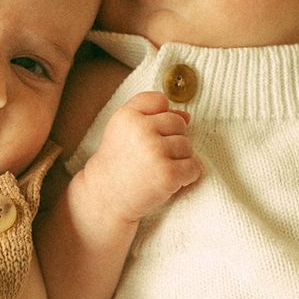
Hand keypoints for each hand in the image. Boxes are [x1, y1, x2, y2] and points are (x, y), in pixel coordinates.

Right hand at [78, 90, 201, 224]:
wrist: (104, 197)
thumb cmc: (118, 162)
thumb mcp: (124, 130)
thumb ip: (151, 115)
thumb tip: (187, 116)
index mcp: (128, 115)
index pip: (160, 100)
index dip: (159, 117)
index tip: (146, 134)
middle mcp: (141, 129)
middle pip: (179, 123)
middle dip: (171, 139)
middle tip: (151, 157)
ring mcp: (155, 151)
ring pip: (188, 146)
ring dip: (179, 159)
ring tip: (157, 169)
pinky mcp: (168, 174)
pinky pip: (194, 167)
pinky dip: (186, 177)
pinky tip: (167, 181)